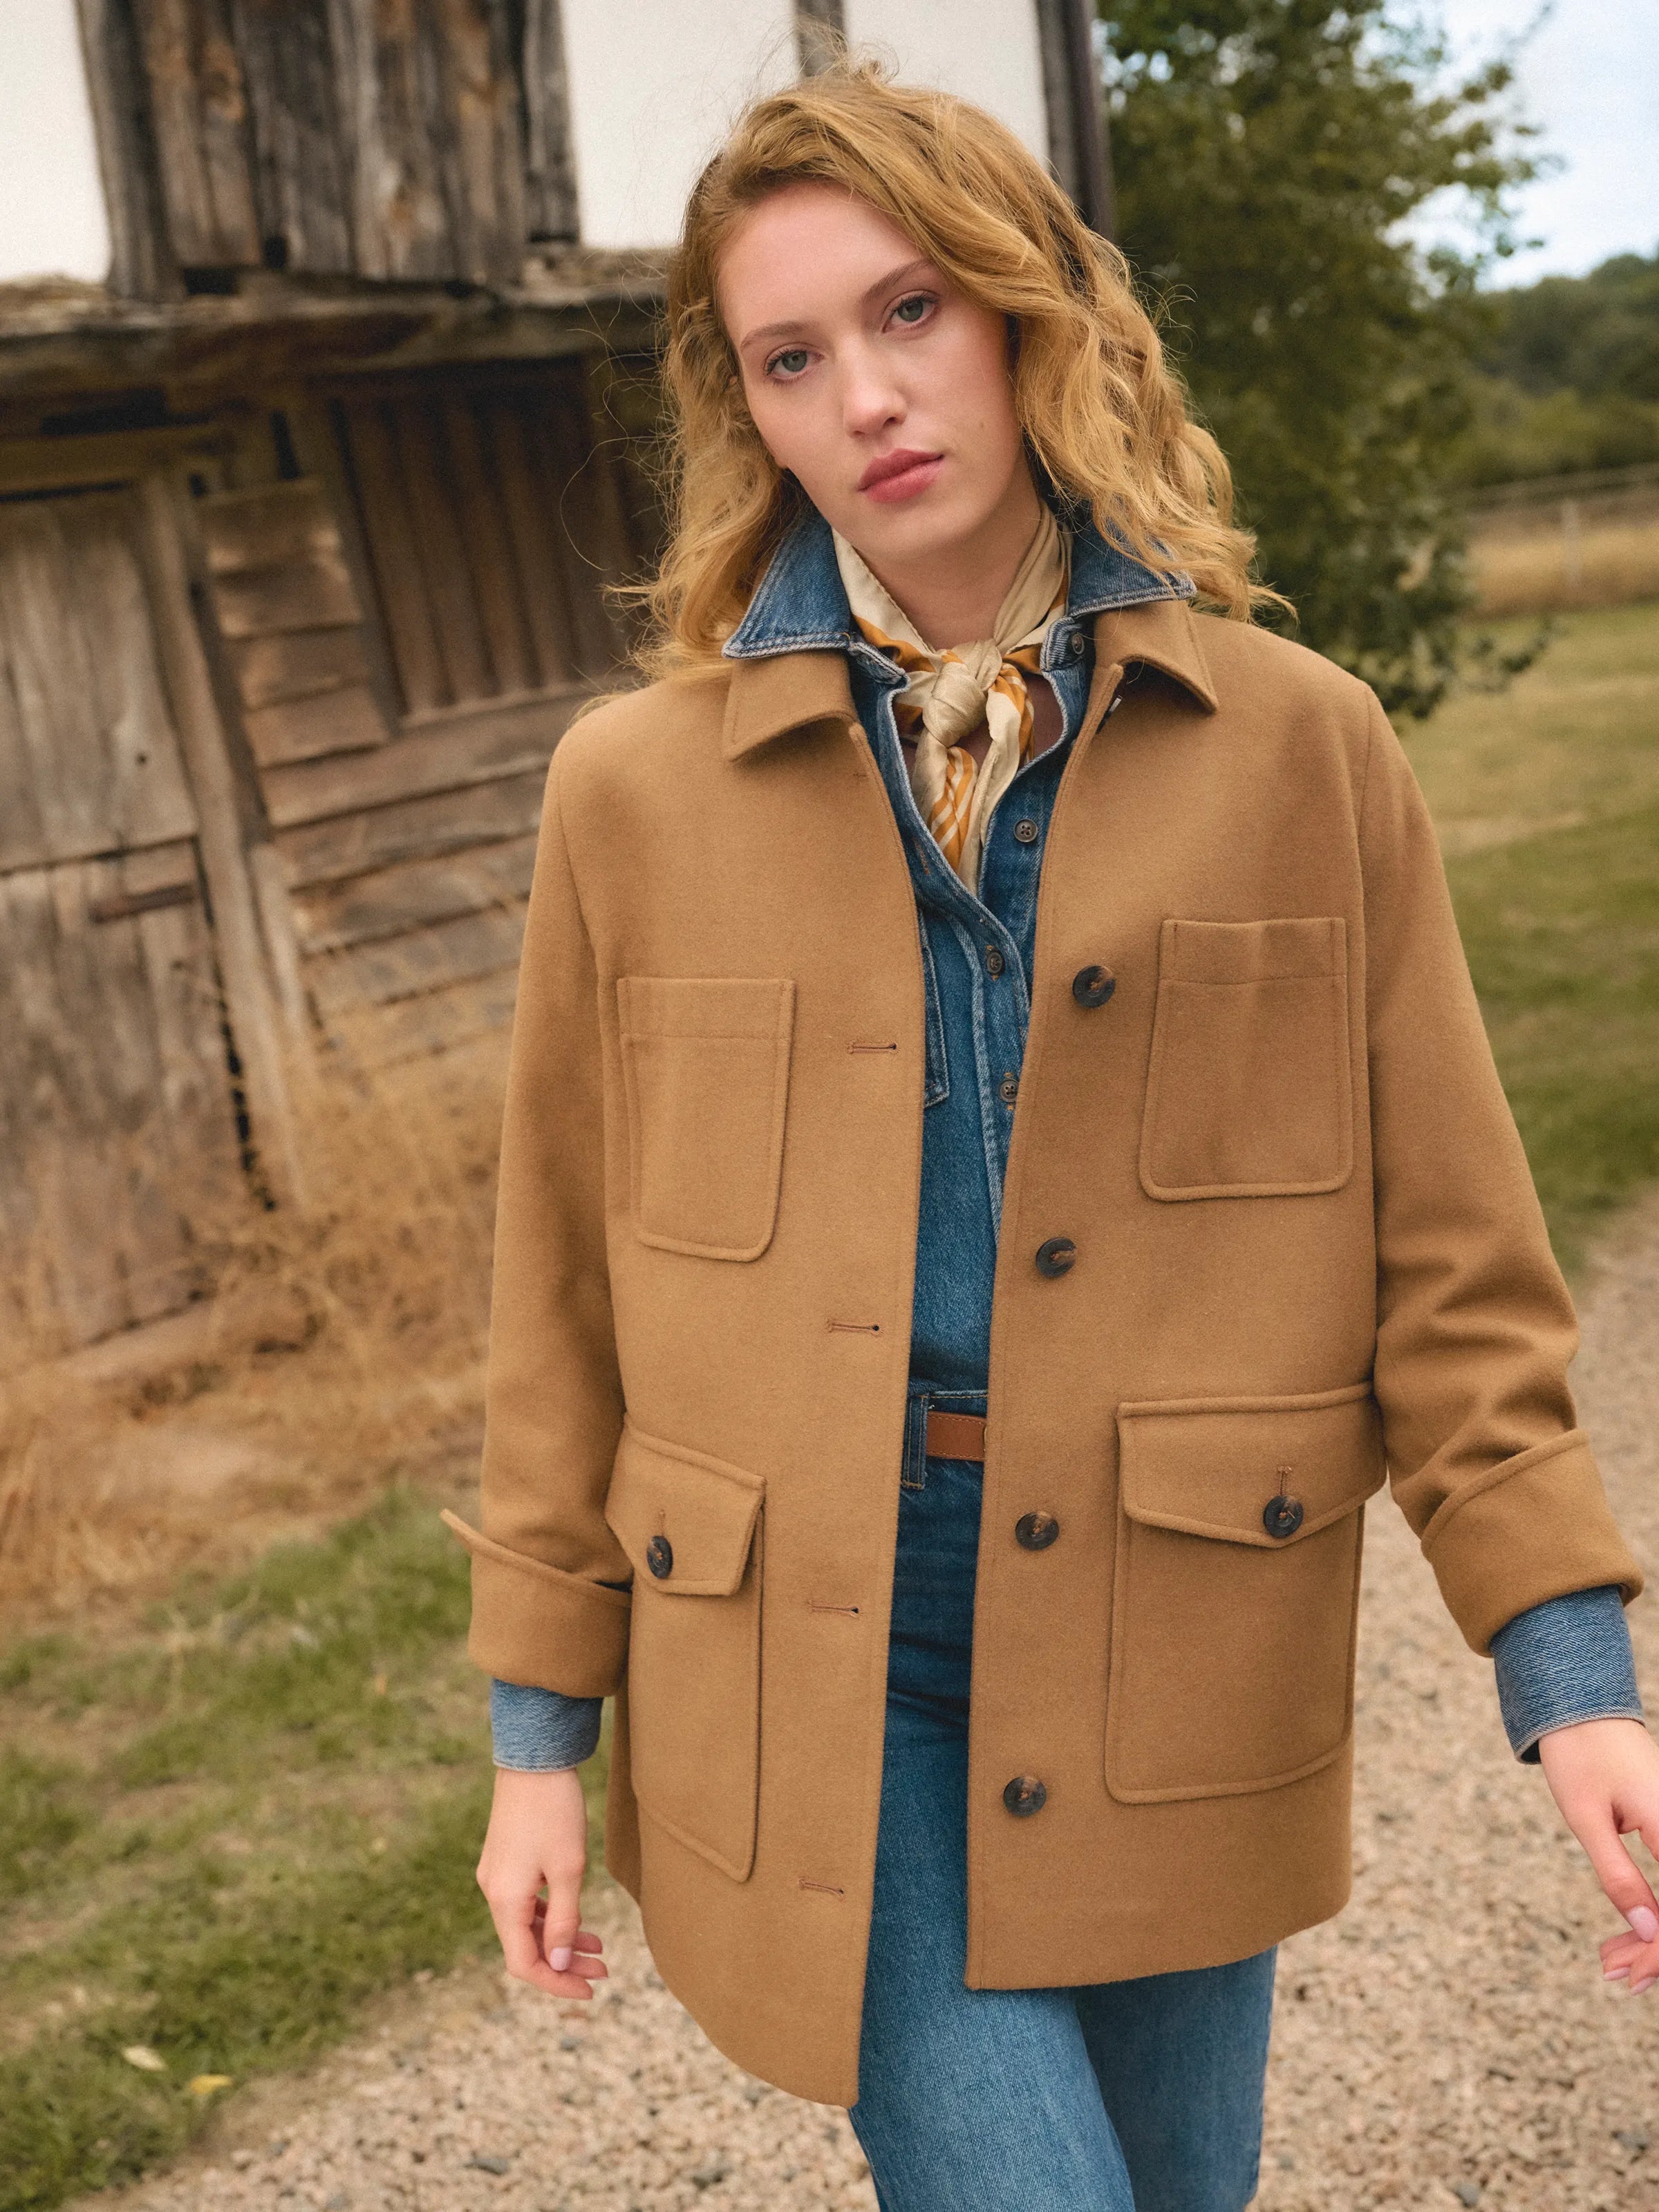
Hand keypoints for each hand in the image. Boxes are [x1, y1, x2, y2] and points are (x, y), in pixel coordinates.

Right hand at [476, 1766, 607, 1999]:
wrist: (535, 1758)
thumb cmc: (554, 1811)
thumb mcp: (568, 1868)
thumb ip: (564, 1920)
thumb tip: (559, 1962)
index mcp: (505, 1899)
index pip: (524, 1963)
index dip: (556, 1982)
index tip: (590, 1989)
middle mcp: (494, 1892)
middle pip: (526, 1946)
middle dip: (564, 1963)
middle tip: (602, 1970)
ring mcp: (498, 1876)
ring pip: (528, 1925)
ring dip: (560, 1939)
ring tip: (599, 1947)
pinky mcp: (506, 1860)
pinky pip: (526, 1903)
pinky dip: (552, 1915)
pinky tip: (577, 1916)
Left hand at [1536, 1717, 1658, 1992]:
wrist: (1579, 1705)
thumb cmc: (1578, 1754)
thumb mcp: (1587, 1819)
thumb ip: (1619, 1876)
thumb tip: (1650, 1932)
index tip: (1633, 1974)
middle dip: (1658, 1952)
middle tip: (1616, 1976)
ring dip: (1655, 1938)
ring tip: (1613, 1963)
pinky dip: (1655, 1911)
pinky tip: (1628, 1935)